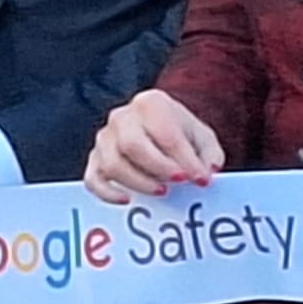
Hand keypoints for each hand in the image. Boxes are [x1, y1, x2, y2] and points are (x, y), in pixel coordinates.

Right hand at [85, 89, 223, 204]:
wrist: (158, 128)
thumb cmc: (180, 133)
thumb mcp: (203, 137)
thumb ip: (210, 155)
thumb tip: (206, 171)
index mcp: (150, 103)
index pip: (165, 134)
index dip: (185, 160)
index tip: (201, 179)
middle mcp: (121, 117)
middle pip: (132, 145)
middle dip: (159, 168)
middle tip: (180, 181)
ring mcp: (104, 138)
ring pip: (112, 164)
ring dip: (139, 182)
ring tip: (162, 190)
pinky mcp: (95, 159)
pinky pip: (93, 178)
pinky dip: (107, 192)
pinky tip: (128, 200)